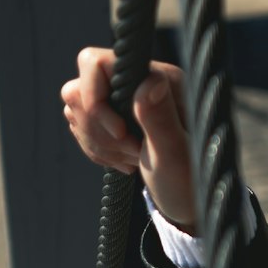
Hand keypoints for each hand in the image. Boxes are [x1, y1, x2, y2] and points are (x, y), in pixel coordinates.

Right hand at [61, 46, 197, 231]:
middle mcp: (140, 80)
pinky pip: (81, 124)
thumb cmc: (190, 182)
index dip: (96, 102)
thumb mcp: (175, 154)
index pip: (96, 64)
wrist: (189, 202)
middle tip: (133, 152)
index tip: (120, 134)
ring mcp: (125, 97)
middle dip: (99, 129)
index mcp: (160, 79)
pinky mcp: (115, 115)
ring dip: (98, 142)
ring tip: (133, 160)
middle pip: (79, 88)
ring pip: (77, 108)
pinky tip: (126, 161)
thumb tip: (150, 80)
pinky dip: (98, 148)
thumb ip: (160, 118)